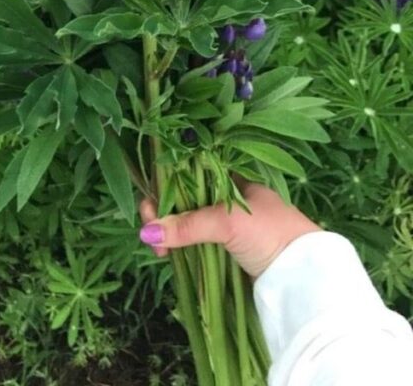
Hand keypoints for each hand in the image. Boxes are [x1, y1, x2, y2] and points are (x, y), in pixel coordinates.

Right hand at [139, 180, 321, 278]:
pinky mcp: (231, 254)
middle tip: (149, 232)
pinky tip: (171, 255)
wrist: (304, 276)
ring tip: (159, 249)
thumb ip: (189, 225)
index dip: (169, 186)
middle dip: (165, 214)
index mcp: (235, 182)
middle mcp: (231, 201)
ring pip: (192, 226)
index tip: (150, 203)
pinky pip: (199, 246)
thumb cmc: (271, 233)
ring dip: (171, 234)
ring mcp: (232, 229)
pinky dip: (183, 250)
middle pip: (188, 202)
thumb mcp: (229, 222)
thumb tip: (147, 231)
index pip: (193, 175)